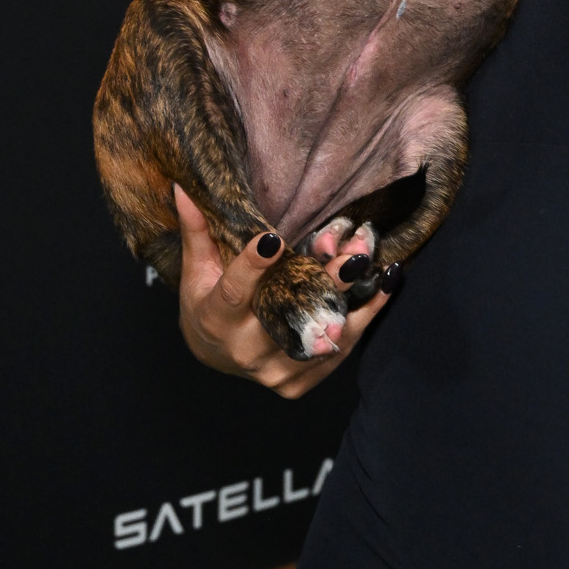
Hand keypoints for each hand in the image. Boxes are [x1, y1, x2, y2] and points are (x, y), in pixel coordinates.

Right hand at [173, 185, 389, 399]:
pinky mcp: (298, 381)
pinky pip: (338, 349)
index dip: (253, 266)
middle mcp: (245, 350)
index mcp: (216, 319)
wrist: (215, 355)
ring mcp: (274, 371)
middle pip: (289, 315)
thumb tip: (184, 187)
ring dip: (351, 298)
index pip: (234, 292)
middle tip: (351, 251)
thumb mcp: (196, 270)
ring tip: (373, 263)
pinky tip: (384, 285)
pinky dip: (364, 316)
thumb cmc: (206, 303)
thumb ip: (198, 231)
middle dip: (323, 281)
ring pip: (320, 334)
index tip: (273, 238)